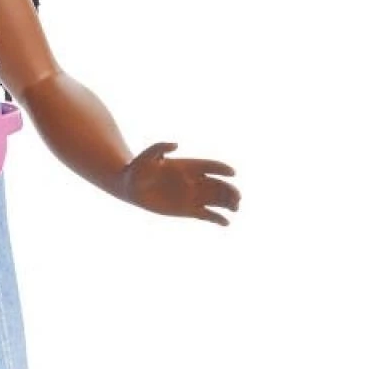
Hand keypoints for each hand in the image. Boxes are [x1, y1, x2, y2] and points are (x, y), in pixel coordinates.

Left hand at [114, 142, 239, 222]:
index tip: (232, 173)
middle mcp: (194, 181)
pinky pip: (207, 215)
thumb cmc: (138, 168)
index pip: (210, 166)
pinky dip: (217, 219)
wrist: (131, 186)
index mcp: (189, 166)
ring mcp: (192, 196)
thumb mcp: (147, 156)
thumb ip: (160, 148)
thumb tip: (175, 145)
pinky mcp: (188, 210)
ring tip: (235, 208)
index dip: (222, 169)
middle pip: (218, 185)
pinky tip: (226, 223)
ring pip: (216, 200)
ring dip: (228, 203)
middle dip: (229, 190)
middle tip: (237, 197)